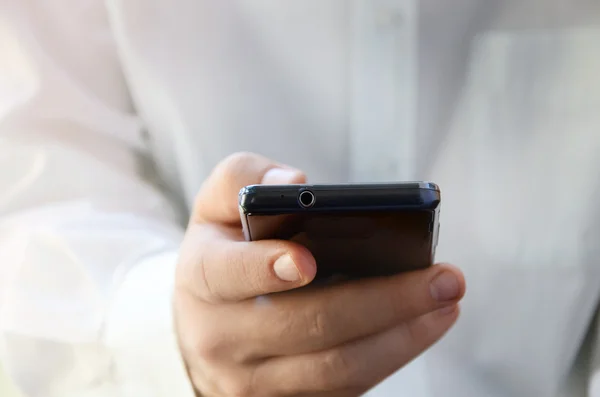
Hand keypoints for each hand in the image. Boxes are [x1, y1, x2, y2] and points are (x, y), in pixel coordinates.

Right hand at [174, 152, 465, 396]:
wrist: (204, 323)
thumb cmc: (223, 252)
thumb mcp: (217, 206)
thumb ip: (244, 179)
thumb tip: (295, 183)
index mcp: (202, 278)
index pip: (229, 274)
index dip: (266, 267)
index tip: (308, 259)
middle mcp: (223, 337)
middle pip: (307, 326)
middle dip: (381, 302)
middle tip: (442, 278)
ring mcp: (254, 379)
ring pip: (336, 368)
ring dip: (400, 337)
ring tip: (446, 303)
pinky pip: (345, 388)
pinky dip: (389, 358)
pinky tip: (422, 327)